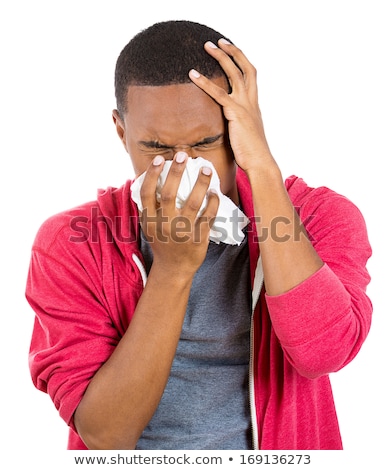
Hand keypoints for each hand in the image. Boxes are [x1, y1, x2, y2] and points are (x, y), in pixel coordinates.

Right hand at [139, 151, 218, 278]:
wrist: (173, 269)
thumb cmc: (162, 243)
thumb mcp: (150, 226)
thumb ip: (150, 207)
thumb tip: (152, 179)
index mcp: (150, 220)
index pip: (147, 193)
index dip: (152, 174)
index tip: (160, 159)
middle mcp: (164, 225)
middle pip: (169, 194)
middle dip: (176, 172)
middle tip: (183, 155)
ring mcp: (182, 232)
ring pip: (193, 203)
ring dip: (200, 183)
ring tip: (206, 169)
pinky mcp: (198, 238)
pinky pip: (208, 216)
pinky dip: (213, 203)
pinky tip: (215, 192)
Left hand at [189, 39, 274, 175]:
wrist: (259, 162)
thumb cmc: (251, 153)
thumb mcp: (246, 133)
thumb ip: (239, 123)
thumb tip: (231, 124)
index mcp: (255, 105)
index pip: (250, 75)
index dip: (241, 61)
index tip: (231, 51)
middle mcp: (252, 101)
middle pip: (245, 67)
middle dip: (232, 52)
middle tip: (218, 41)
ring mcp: (245, 105)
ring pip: (234, 73)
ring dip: (220, 57)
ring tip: (206, 46)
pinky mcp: (236, 113)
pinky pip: (218, 93)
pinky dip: (205, 82)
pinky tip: (193, 74)